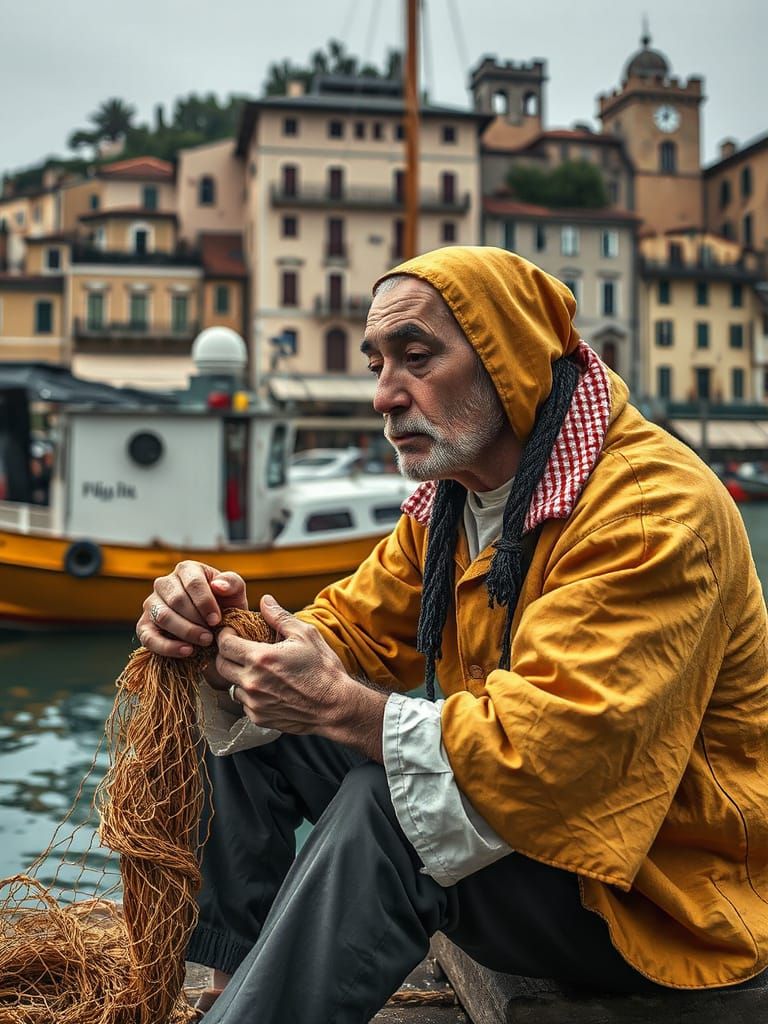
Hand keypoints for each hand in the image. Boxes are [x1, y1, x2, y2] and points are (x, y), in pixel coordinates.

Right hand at [136, 560, 247, 662]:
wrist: (215, 629)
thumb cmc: (225, 605)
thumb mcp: (235, 593)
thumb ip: (232, 583)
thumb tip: (218, 585)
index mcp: (187, 570)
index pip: (193, 582)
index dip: (205, 602)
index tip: (216, 620)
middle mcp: (165, 583)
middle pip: (177, 600)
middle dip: (196, 620)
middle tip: (211, 635)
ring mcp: (151, 604)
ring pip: (162, 616)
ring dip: (185, 632)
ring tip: (203, 642)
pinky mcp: (144, 626)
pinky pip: (148, 637)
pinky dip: (167, 647)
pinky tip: (187, 651)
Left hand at [216, 595, 386, 759]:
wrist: (336, 707)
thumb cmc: (323, 669)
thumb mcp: (305, 635)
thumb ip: (280, 616)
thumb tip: (265, 601)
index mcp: (260, 658)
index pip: (224, 644)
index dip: (225, 635)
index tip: (233, 632)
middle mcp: (252, 682)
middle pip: (221, 665)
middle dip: (227, 654)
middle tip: (240, 649)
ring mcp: (254, 703)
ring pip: (231, 686)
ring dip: (239, 676)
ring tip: (258, 671)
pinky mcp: (258, 718)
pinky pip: (244, 703)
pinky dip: (251, 695)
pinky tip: (268, 688)